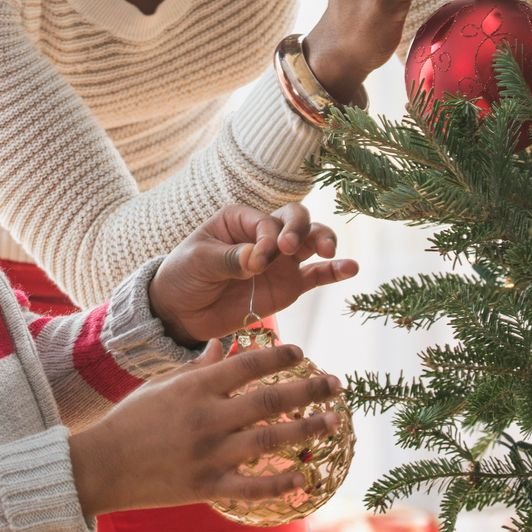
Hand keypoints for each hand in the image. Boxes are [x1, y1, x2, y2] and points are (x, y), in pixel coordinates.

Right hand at [67, 336, 344, 517]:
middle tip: (336, 384)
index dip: (280, 357)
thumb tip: (224, 345)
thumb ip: (198, 368)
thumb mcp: (163, 385)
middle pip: (270, 401)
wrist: (101, 467)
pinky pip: (253, 487)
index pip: (248, 365)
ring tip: (334, 421)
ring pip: (271, 441)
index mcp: (195, 388)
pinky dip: (282, 483)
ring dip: (307, 430)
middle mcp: (207, 418)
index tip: (301, 353)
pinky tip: (306, 476)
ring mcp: (210, 455)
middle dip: (309, 390)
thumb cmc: (132, 420)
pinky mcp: (208, 487)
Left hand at [149, 202, 356, 345]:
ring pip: (312, 242)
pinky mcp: (288, 286)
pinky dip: (334, 271)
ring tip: (328, 252)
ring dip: (324, 241)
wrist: (181, 311)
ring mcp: (281, 260)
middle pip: (296, 220)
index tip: (253, 262)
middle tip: (289, 248)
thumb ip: (230, 259)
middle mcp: (266, 234)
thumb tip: (258, 260)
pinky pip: (316, 275)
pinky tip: (351, 268)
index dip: (267, 239)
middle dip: (299, 230)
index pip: (266, 222)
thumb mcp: (198, 262)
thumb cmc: (184, 275)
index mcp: (241, 219)